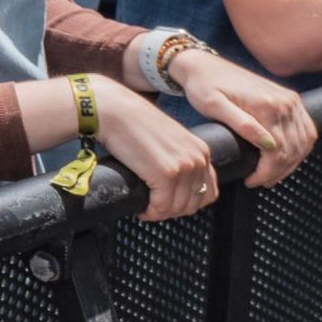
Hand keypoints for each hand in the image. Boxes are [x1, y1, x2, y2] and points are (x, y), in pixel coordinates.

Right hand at [91, 77, 218, 220]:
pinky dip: (150, 213)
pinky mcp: (165, 173)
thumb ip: (178, 157)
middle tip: (154, 208)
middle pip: (195, 203)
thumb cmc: (131, 122)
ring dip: (160, 213)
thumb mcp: (167, 139)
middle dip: (173, 210)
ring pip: (177, 208)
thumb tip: (175, 185)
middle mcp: (198, 158)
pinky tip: (141, 209)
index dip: (188, 204)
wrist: (112, 109)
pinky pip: (161, 206)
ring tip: (146, 207)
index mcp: (201, 150)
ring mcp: (183, 166)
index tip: (170, 203)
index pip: (208, 192)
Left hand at [166, 47, 316, 188]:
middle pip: (293, 149)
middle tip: (259, 181)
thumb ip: (241, 124)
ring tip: (270, 174)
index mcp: (266, 104)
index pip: (277, 151)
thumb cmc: (202, 86)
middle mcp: (285, 101)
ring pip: (304, 142)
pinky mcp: (292, 99)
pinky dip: (300, 148)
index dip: (266, 172)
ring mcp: (291, 100)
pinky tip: (285, 158)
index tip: (250, 181)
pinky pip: (307, 130)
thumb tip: (267, 144)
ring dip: (291, 163)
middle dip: (278, 171)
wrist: (203, 64)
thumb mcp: (213, 106)